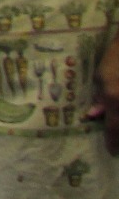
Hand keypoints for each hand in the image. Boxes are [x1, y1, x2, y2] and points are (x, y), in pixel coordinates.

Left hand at [88, 33, 118, 153]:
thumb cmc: (116, 57)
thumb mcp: (101, 76)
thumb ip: (100, 97)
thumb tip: (93, 116)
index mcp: (115, 99)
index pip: (114, 128)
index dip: (113, 142)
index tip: (112, 152)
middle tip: (118, 145)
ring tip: (117, 134)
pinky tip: (118, 110)